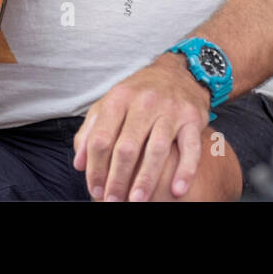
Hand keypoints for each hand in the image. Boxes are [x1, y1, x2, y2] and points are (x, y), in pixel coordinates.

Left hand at [72, 52, 210, 200]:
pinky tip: (177, 190)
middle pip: (127, 147)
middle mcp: (144, 102)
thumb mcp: (110, 103)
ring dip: (145, 179)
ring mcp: (170, 110)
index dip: (95, 168)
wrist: (179, 71)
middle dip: (117, 179)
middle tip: (113, 202)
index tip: (95, 190)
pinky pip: (190, 148)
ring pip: (157, 149)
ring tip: (137, 201)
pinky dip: (185, 170)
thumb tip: (79, 164)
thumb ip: (91, 131)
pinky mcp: (193, 118)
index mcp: (119, 98)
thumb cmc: (139, 93)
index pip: (101, 138)